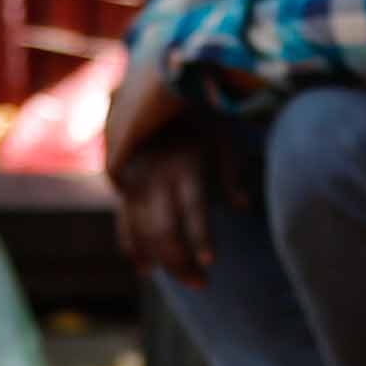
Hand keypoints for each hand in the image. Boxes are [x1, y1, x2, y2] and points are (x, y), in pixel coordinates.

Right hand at [103, 59, 213, 284]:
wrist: (157, 81)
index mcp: (184, 162)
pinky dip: (132, 246)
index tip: (211, 262)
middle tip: (201, 284)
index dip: (200, 239)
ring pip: (141, 231)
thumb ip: (232, 171)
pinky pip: (123, 220)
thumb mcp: (224, 132)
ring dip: (160, 261)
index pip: (192, 210)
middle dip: (181, 262)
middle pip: (163, 229)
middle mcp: (156, 174)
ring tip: (183, 281)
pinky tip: (145, 267)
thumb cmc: (201, 109)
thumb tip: (242, 207)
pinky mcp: (123, 182)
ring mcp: (135, 179)